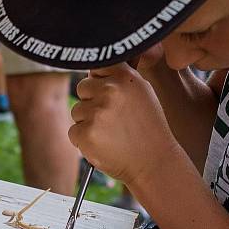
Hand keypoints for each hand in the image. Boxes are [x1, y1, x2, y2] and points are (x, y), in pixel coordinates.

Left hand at [68, 63, 178, 184]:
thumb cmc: (148, 129)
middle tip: (113, 119)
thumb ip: (120, 78)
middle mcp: (110, 91)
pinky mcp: (86, 133)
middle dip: (92, 102)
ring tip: (111, 133)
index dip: (101, 81)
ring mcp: (97, 112)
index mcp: (125, 77)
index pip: (97, 66)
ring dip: (88, 122)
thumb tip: (95, 70)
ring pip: (77, 111)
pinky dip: (84, 140)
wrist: (154, 162)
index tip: (110, 93)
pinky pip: (74, 131)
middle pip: (83, 87)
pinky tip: (104, 144)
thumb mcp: (143, 93)